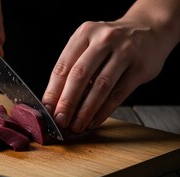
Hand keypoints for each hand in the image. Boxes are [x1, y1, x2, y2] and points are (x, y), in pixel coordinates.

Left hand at [42, 12, 178, 133]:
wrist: (150, 29)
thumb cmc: (112, 43)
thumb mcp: (89, 44)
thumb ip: (73, 67)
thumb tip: (54, 102)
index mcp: (85, 33)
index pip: (63, 66)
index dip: (53, 91)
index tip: (47, 110)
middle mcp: (104, 40)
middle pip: (80, 75)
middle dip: (67, 102)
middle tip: (60, 120)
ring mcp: (125, 52)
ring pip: (100, 87)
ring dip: (86, 111)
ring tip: (77, 125)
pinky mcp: (140, 67)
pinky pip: (118, 94)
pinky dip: (104, 111)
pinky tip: (94, 121)